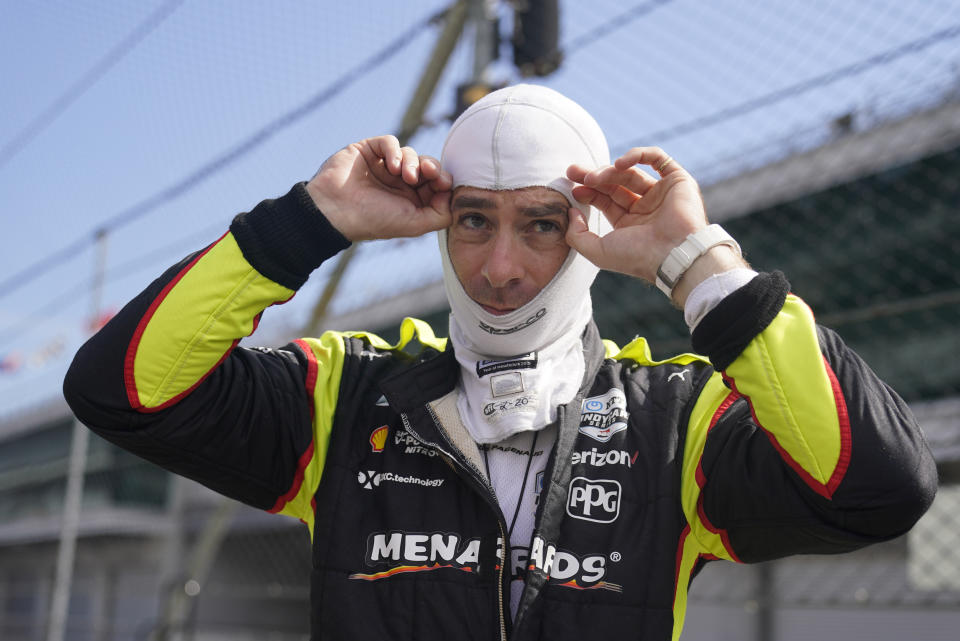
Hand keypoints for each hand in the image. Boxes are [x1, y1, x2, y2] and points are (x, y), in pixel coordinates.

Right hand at [305, 135, 452, 241]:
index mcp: (411, 200)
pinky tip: (392, 165)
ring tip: (404, 175)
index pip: (436, 183)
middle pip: (427, 166)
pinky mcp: (368, 151)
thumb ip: (440, 214)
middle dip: (432, 167)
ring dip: (413, 161)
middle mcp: (399, 183)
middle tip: (429, 173)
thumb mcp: (414, 224)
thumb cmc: (373, 221)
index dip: (444, 180)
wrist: (334, 211)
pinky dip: (395, 150)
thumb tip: (454, 198)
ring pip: (411, 153)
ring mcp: (384, 166)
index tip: (443, 183)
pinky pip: (390, 142)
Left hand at [565, 146, 712, 282]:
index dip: (588, 192)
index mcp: (630, 224)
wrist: (674, 253)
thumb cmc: (637, 257)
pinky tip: (620, 163)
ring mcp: (661, 193)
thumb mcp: (597, 252)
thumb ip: (577, 235)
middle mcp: (645, 208)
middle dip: (592, 176)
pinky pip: (656, 158)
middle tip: (572, 171)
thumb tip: (571, 212)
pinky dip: (637, 155)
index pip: (605, 201)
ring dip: (608, 171)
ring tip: (591, 177)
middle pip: (614, 184)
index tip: (573, 189)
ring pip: (630, 172)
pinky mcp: (677, 180)